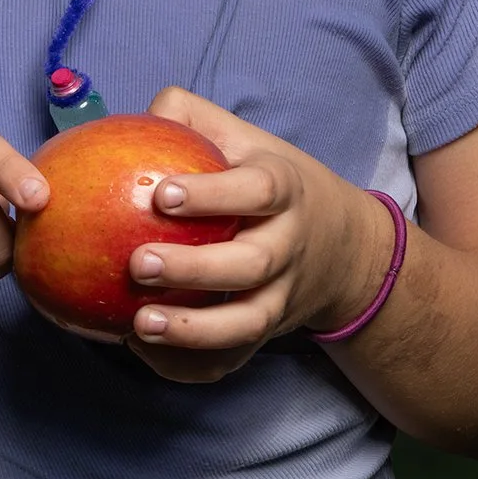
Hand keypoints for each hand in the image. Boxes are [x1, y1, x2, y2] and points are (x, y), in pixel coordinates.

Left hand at [122, 87, 397, 383]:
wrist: (340, 246)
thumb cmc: (269, 181)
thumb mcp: (246, 140)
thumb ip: (195, 118)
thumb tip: (144, 113)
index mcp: (284, 192)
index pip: (256, 191)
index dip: (212, 195)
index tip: (161, 194)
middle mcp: (287, 248)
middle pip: (249, 266)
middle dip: (193, 269)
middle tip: (136, 263)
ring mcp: (280, 298)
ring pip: (245, 324)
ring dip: (193, 330)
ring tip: (140, 325)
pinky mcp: (265, 335)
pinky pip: (231, 360)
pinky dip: (191, 365)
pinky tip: (145, 353)